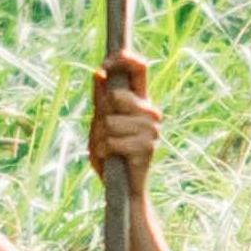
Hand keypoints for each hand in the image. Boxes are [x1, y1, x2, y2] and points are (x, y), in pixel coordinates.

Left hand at [82, 53, 159, 189]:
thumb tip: (99, 73)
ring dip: (100, 138)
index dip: (123, 60)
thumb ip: (101, 100)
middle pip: (116, 96)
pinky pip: (112, 141)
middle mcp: (149, 112)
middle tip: (105, 134)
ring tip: (108, 150)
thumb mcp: (100, 123)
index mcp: (139, 102)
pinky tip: (111, 158)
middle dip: (101, 115)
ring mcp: (151, 129)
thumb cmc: (110, 154)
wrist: (122, 190)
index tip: (106, 64)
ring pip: (110, 122)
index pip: (139, 69)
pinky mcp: (146, 147)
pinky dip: (104, 151)